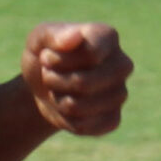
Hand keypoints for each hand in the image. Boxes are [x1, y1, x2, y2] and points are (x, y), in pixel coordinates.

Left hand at [21, 22, 132, 137]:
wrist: (44, 84)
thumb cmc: (45, 54)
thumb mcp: (38, 39)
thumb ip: (53, 34)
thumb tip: (74, 37)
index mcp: (108, 37)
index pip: (90, 54)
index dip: (58, 60)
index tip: (46, 55)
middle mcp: (122, 64)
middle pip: (83, 83)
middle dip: (54, 81)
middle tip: (48, 74)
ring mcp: (121, 93)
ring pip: (79, 106)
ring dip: (57, 100)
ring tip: (57, 88)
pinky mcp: (113, 118)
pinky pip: (84, 126)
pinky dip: (65, 119)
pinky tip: (66, 106)